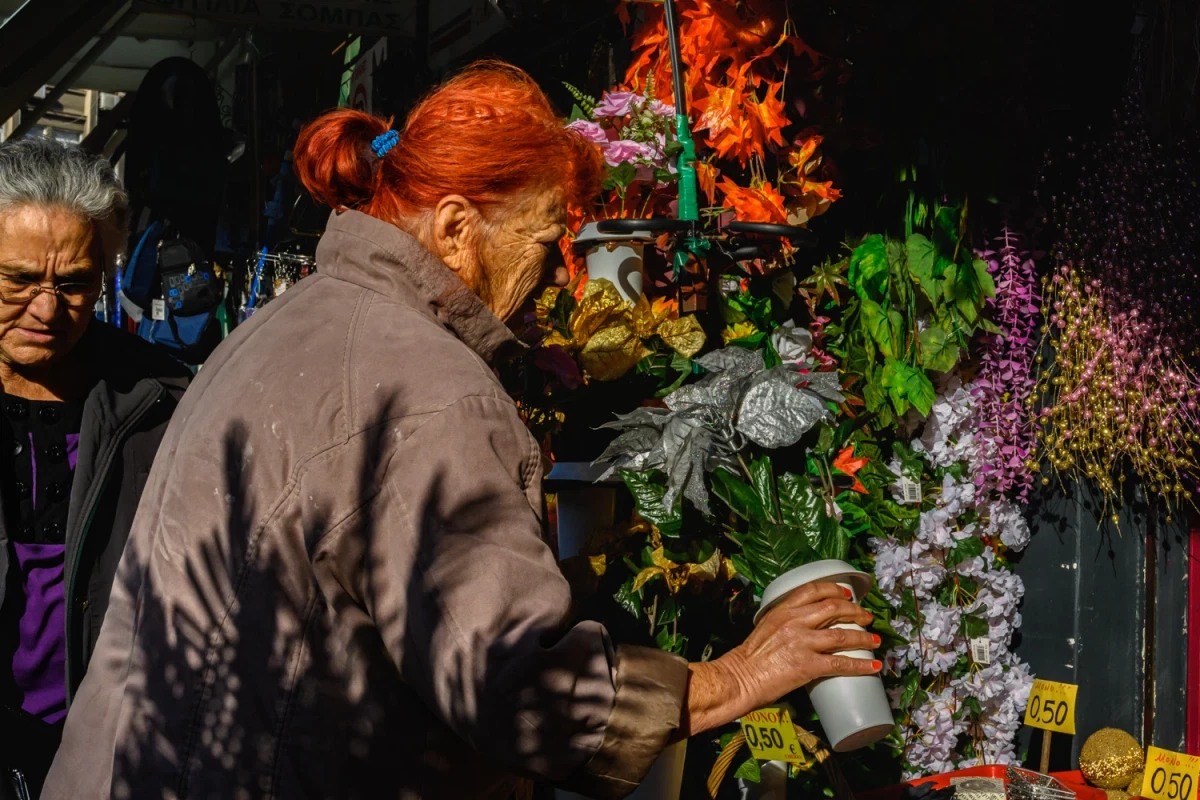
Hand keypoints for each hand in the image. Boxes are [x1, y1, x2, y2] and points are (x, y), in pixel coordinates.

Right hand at [678, 581, 880, 737]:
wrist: (739, 678)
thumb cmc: (748, 657)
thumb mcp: (765, 627)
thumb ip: (784, 621)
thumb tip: (804, 625)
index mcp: (782, 610)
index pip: (814, 590)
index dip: (835, 589)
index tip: (847, 593)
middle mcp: (795, 621)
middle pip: (834, 608)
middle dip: (855, 611)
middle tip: (866, 617)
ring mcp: (803, 643)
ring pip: (842, 635)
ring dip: (864, 637)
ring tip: (875, 640)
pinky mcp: (808, 665)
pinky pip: (841, 663)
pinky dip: (860, 665)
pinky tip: (873, 666)